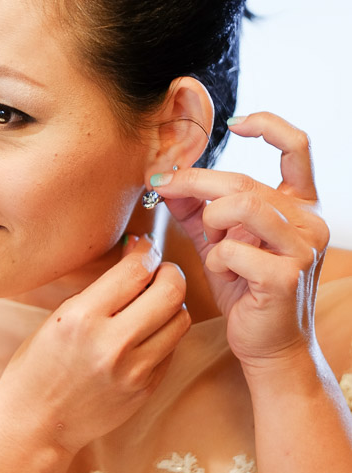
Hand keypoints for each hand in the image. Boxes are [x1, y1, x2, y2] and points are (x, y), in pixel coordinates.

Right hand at [0, 235, 189, 456]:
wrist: (36, 423)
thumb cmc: (38, 364)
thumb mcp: (59, 317)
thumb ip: (100, 292)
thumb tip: (136, 261)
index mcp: (82, 317)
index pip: (136, 270)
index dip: (146, 251)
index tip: (144, 247)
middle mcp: (112, 343)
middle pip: (170, 291)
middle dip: (169, 272)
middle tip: (159, 270)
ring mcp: (133, 370)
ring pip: (180, 320)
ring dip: (172, 304)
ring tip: (155, 302)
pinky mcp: (145, 389)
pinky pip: (171, 348)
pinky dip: (164, 333)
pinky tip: (145, 332)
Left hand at [154, 112, 329, 369]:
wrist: (268, 347)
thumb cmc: (245, 291)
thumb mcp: (219, 240)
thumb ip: (197, 207)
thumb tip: (164, 176)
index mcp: (299, 206)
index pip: (297, 148)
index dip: (267, 125)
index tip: (234, 125)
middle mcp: (310, 222)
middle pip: (244, 180)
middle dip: (195, 180)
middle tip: (162, 184)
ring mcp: (303, 248)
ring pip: (242, 205)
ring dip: (211, 220)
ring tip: (211, 242)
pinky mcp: (286, 276)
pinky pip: (232, 250)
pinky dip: (216, 259)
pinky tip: (224, 274)